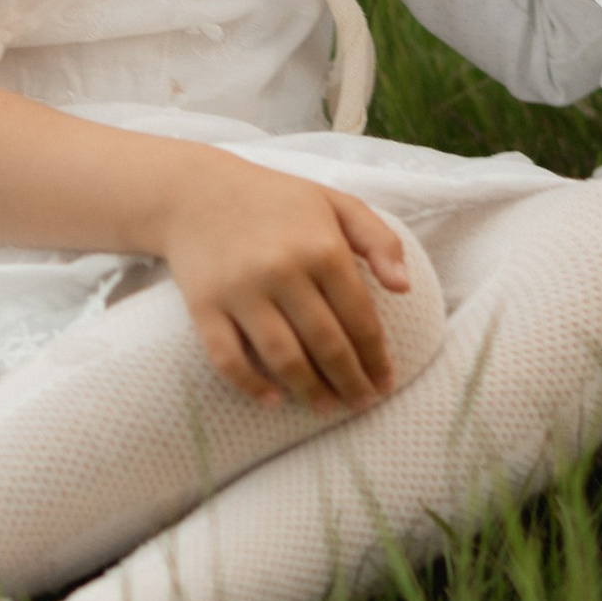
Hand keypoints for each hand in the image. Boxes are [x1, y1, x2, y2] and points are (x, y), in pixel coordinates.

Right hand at [154, 154, 415, 410]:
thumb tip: (404, 288)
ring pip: (283, 357)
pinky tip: (272, 401)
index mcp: (322, 247)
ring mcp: (241, 290)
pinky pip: (227, 357)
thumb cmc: (278, 202)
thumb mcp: (336, 204)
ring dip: (310, 391)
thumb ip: (380, 240)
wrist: (198, 193)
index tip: (386, 382)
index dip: (376, 356)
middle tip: (362, 404)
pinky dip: (250, 385)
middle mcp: (283, 270)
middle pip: (327, 344)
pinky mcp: (204, 305)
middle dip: (350, 381)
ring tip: (326, 408)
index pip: (360, 317)